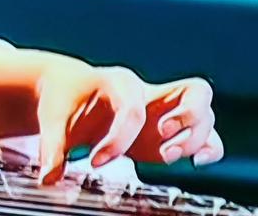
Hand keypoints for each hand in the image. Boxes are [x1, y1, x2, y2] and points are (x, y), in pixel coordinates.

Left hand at [34, 61, 221, 183]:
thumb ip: (54, 147)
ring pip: (206, 113)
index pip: (132, 109)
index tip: (96, 161)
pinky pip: (207, 132)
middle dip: (186, 120)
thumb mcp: (53, 118)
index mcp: (120, 81)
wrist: (68, 89)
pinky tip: (196, 161)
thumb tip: (48, 177)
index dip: (117, 140)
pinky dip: (209, 146)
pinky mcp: (171, 128)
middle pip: (196, 93)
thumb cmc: (64, 99)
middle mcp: (150, 91)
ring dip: (196, 138)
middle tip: (161, 142)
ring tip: (167, 156)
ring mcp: (164, 109)